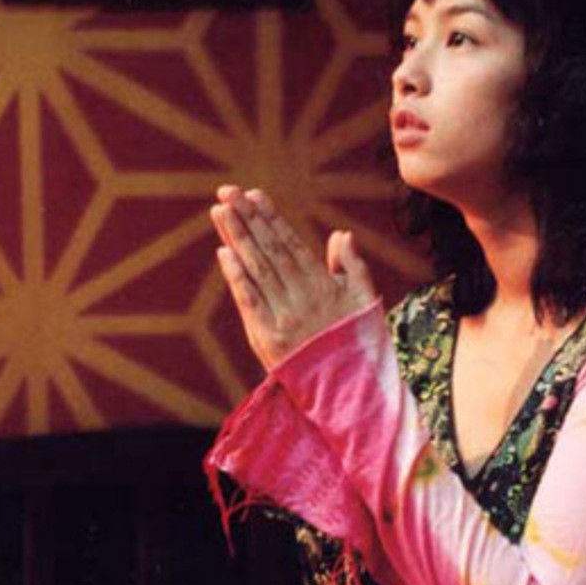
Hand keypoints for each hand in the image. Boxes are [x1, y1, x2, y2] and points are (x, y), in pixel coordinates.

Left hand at [211, 186, 376, 371]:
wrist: (352, 392)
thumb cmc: (361, 345)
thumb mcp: (365, 302)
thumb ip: (353, 267)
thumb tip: (340, 234)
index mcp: (324, 286)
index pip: (292, 244)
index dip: (271, 218)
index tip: (254, 194)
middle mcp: (302, 297)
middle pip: (269, 250)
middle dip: (247, 219)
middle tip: (227, 191)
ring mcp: (283, 317)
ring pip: (256, 269)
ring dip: (237, 238)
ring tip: (220, 210)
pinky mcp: (268, 338)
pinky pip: (250, 301)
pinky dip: (236, 276)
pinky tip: (224, 252)